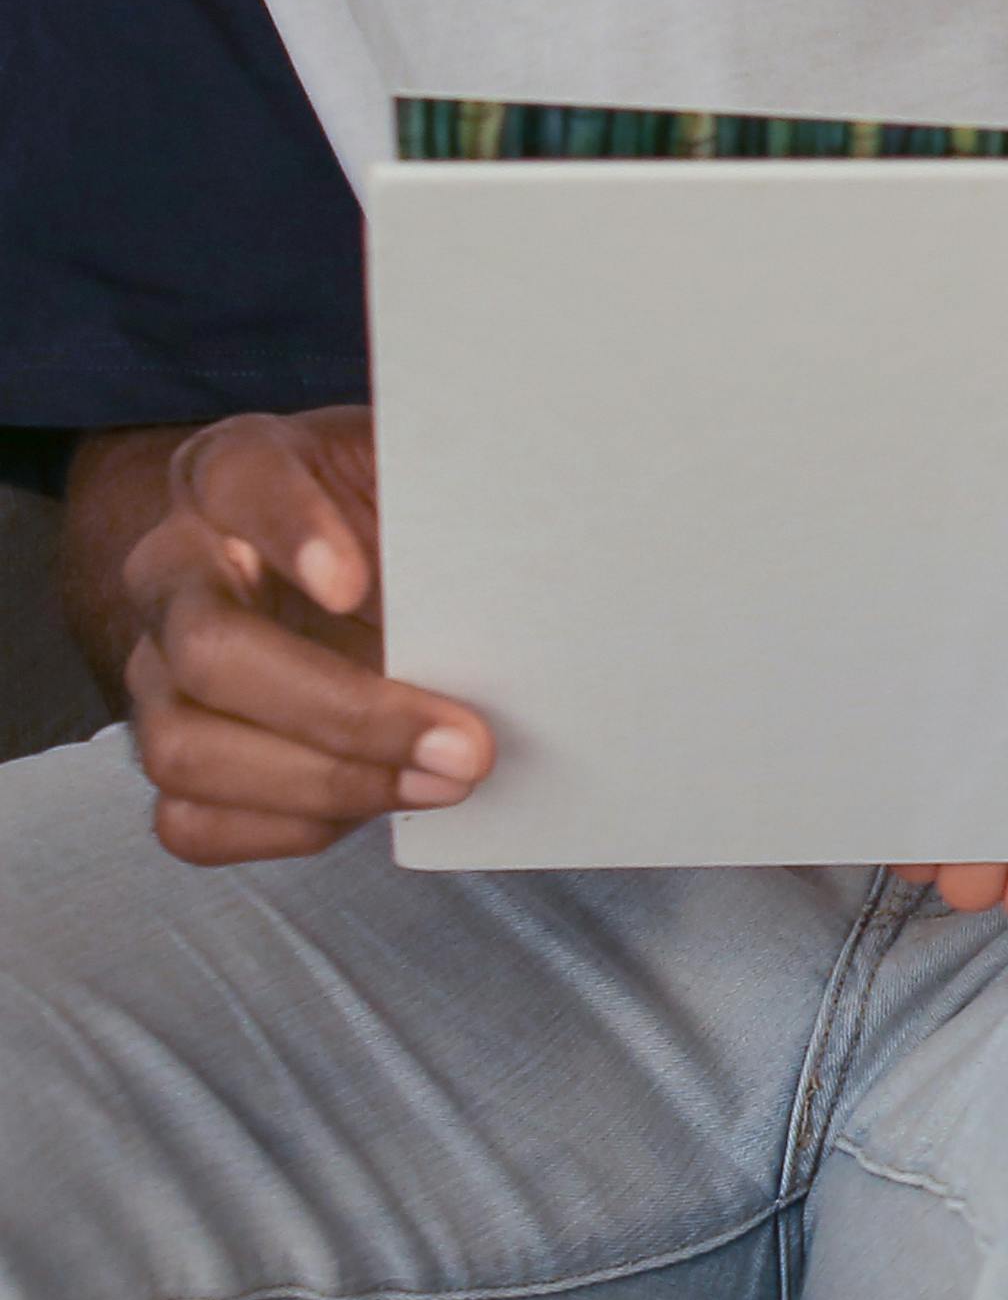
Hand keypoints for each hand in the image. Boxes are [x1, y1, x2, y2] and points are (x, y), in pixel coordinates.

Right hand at [108, 408, 489, 864]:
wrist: (340, 563)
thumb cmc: (391, 514)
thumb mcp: (423, 473)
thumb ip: (455, 489)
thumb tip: (557, 529)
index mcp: (231, 473)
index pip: (237, 478)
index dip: (290, 529)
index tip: (354, 581)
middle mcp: (176, 570)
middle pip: (212, 648)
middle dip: (345, 710)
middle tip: (465, 741)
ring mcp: (158, 668)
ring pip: (187, 746)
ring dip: (327, 782)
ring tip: (444, 782)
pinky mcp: (177, 747)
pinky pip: (192, 818)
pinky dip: (292, 826)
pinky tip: (381, 806)